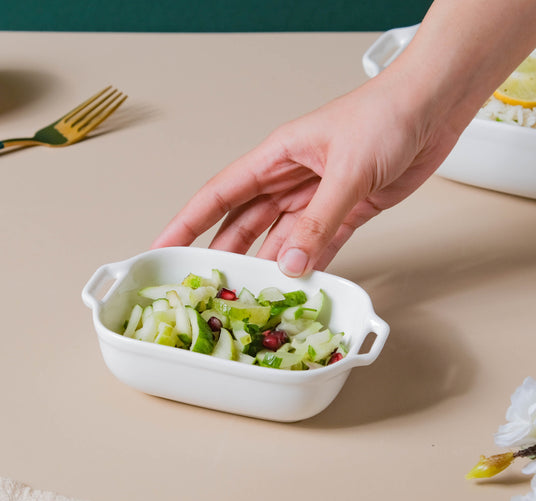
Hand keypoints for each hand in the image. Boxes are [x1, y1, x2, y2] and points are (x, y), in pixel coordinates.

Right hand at [152, 76, 460, 275]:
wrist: (435, 106)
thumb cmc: (386, 114)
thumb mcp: (346, 168)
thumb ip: (318, 221)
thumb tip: (290, 264)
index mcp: (277, 157)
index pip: (220, 193)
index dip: (188, 222)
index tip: (165, 245)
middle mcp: (291, 179)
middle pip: (245, 223)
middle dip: (225, 253)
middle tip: (210, 284)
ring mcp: (318, 197)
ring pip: (281, 238)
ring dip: (270, 265)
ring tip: (255, 293)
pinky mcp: (347, 210)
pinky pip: (320, 244)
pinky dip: (311, 264)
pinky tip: (299, 284)